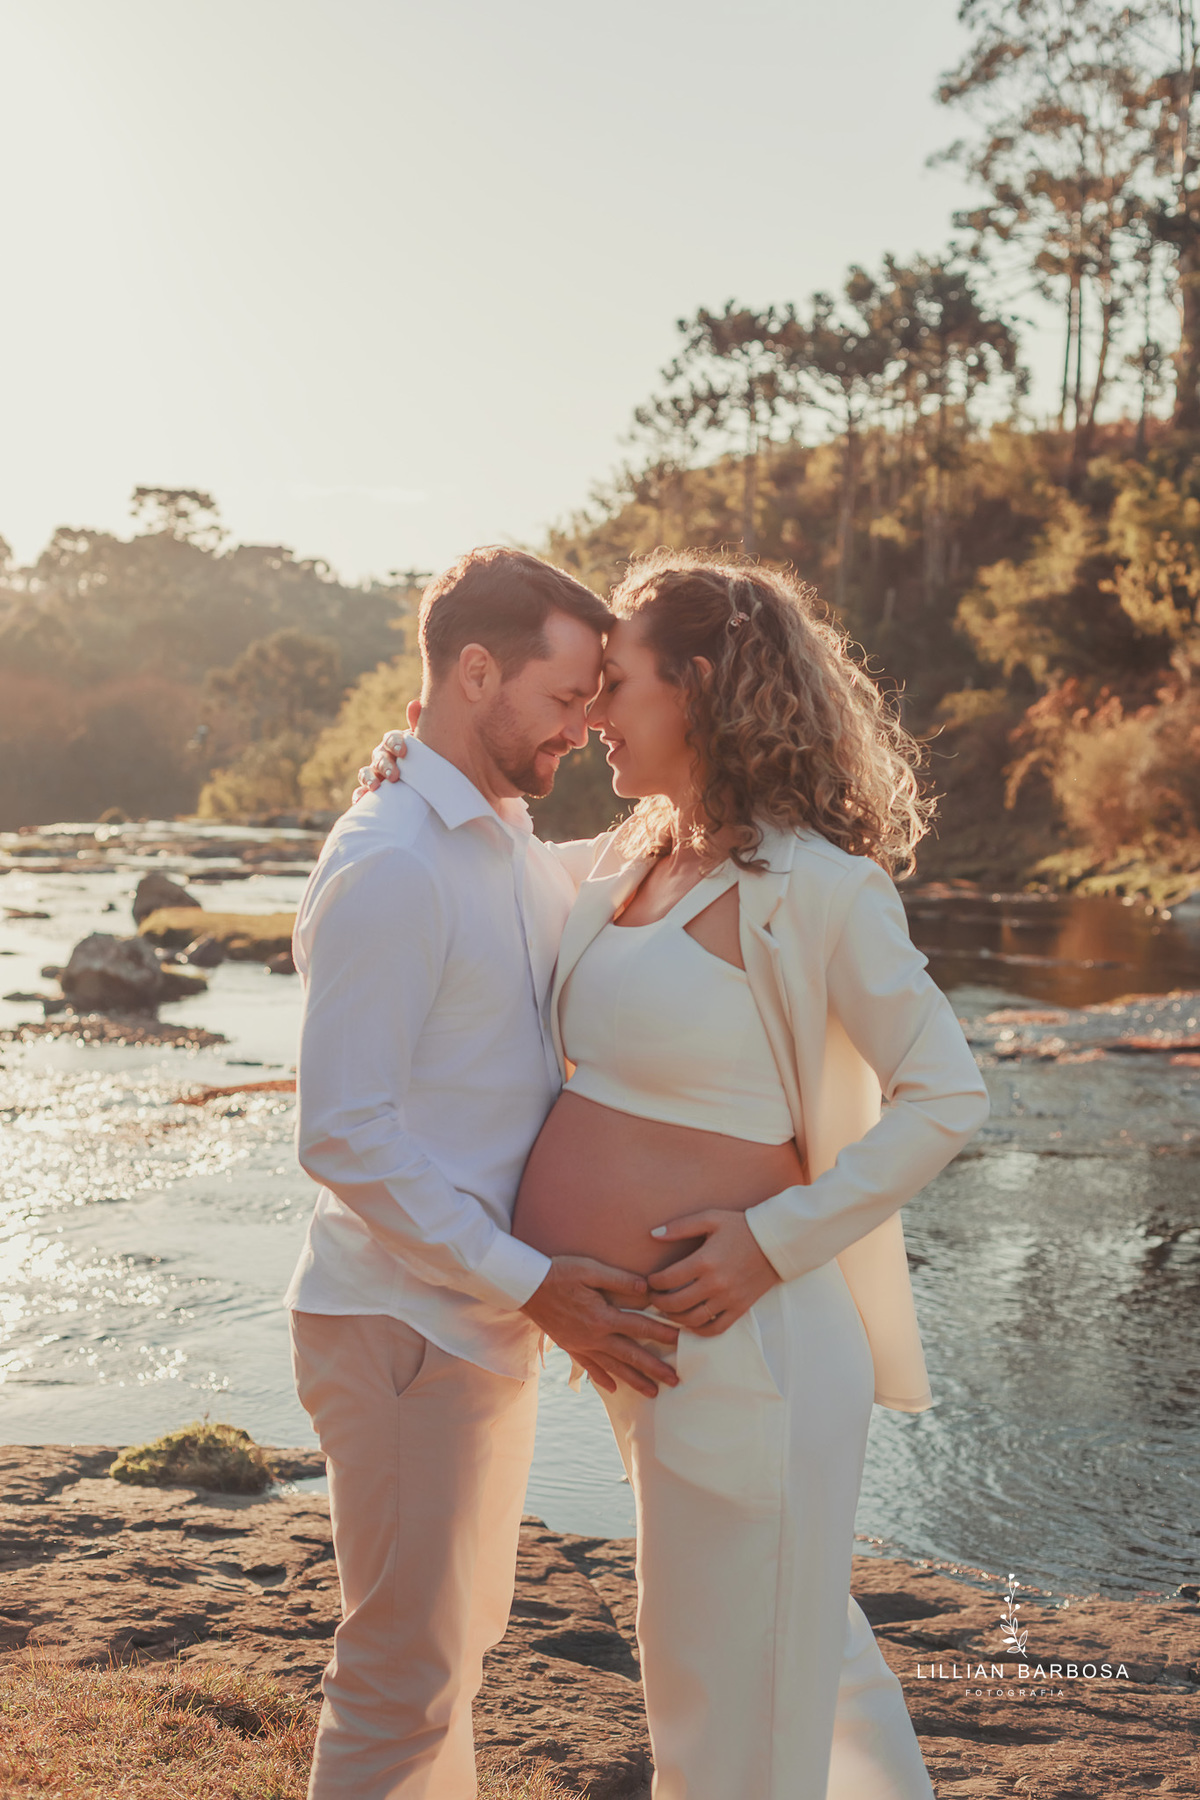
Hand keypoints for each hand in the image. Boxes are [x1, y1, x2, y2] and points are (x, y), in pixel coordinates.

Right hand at [351, 700, 421, 802]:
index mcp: (396, 743)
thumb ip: (420, 726)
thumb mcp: (427, 745)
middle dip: (386, 765)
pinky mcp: (371, 791)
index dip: (395, 743)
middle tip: (395, 776)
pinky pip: (361, 792)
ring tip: (376, 787)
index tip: (404, 751)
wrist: (428, 784)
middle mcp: (382, 756)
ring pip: (367, 773)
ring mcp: (375, 773)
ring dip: (370, 779)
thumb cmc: (427, 760)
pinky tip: (360, 801)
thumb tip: (414, 704)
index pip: (391, 739)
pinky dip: (359, 796)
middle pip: (379, 757)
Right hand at [522, 1255, 678, 1397]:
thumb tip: (647, 1288)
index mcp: (602, 1316)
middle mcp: (594, 1336)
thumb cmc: (559, 1272)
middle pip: (630, 1356)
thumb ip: (619, 1280)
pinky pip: (589, 1367)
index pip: (639, 1327)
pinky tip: (613, 1388)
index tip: (680, 1340)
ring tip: (653, 1392)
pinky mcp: (570, 1347)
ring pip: (613, 1368)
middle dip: (654, 1369)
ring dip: (634, 1381)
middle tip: (675, 1381)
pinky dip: (601, 1379)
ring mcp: (581, 1345)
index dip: (662, 1333)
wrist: (525, 1286)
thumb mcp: (590, 1269)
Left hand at [646, 1210, 779, 1334]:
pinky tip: (689, 1322)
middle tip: (653, 1297)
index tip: (650, 1281)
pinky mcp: (740, 1308)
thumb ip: (680, 1226)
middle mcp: (715, 1284)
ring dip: (674, 1318)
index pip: (668, 1279)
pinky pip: (715, 1328)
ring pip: (692, 1319)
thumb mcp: (710, 1218)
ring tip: (668, 1309)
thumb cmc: (741, 1227)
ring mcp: (728, 1299)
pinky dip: (698, 1330)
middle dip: (658, 1302)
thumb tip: (653, 1234)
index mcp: (705, 1261)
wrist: (776, 1241)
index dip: (653, 1282)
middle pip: (676, 1303)